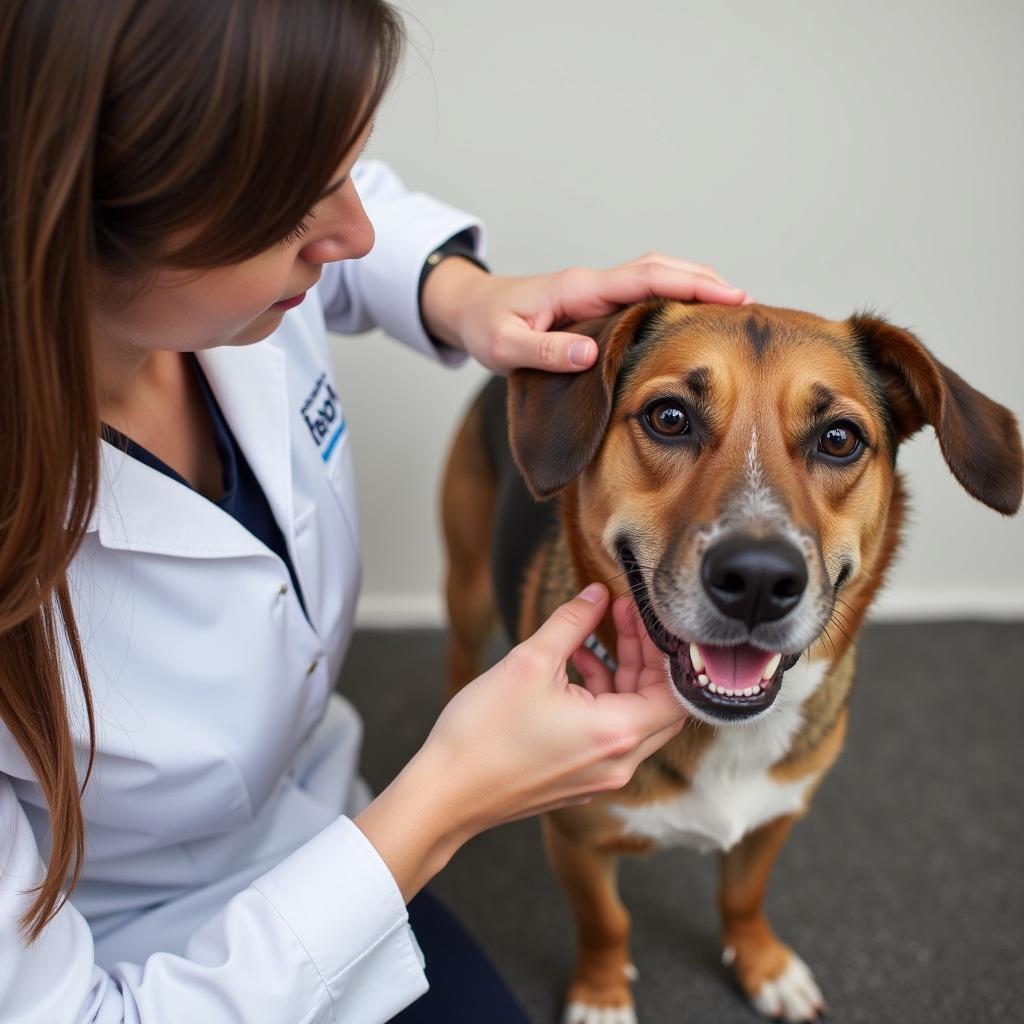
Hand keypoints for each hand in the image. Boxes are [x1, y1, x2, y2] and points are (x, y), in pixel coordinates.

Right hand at [354, 584, 685, 899]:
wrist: (446, 794)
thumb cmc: (483, 733)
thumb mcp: (530, 661)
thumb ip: (572, 622)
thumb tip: (596, 594)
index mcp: (617, 733)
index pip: (676, 689)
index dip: (663, 646)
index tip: (636, 613)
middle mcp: (619, 762)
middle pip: (659, 704)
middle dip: (644, 656)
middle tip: (619, 617)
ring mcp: (600, 776)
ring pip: (633, 718)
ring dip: (620, 675)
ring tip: (588, 640)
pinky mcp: (580, 779)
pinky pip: (609, 734)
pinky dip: (601, 699)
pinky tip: (570, 671)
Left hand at [420, 252, 751, 373]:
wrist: (468, 309)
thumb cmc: (484, 326)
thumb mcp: (505, 346)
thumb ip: (545, 352)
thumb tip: (592, 353)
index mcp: (579, 289)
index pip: (645, 278)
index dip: (689, 285)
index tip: (730, 297)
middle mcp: (593, 283)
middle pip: (660, 269)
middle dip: (704, 281)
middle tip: (747, 302)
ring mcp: (596, 291)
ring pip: (654, 278)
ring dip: (692, 286)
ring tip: (731, 307)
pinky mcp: (595, 304)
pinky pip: (642, 295)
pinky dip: (672, 298)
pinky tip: (689, 317)